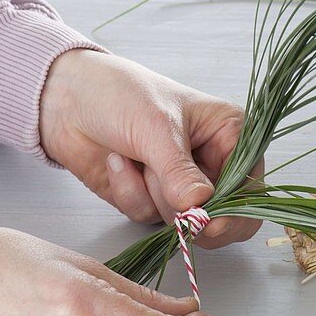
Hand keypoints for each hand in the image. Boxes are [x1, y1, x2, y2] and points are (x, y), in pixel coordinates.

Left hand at [39, 49, 261, 247]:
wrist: (65, 99)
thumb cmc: (120, 94)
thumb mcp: (156, 129)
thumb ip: (181, 173)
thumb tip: (202, 208)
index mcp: (230, 135)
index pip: (251, 188)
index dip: (236, 211)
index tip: (210, 222)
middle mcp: (212, 162)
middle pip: (223, 215)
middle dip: (187, 207)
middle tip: (168, 195)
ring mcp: (180, 184)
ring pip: (182, 220)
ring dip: (152, 193)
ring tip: (134, 156)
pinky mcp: (150, 198)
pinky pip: (148, 217)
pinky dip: (129, 192)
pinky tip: (117, 162)